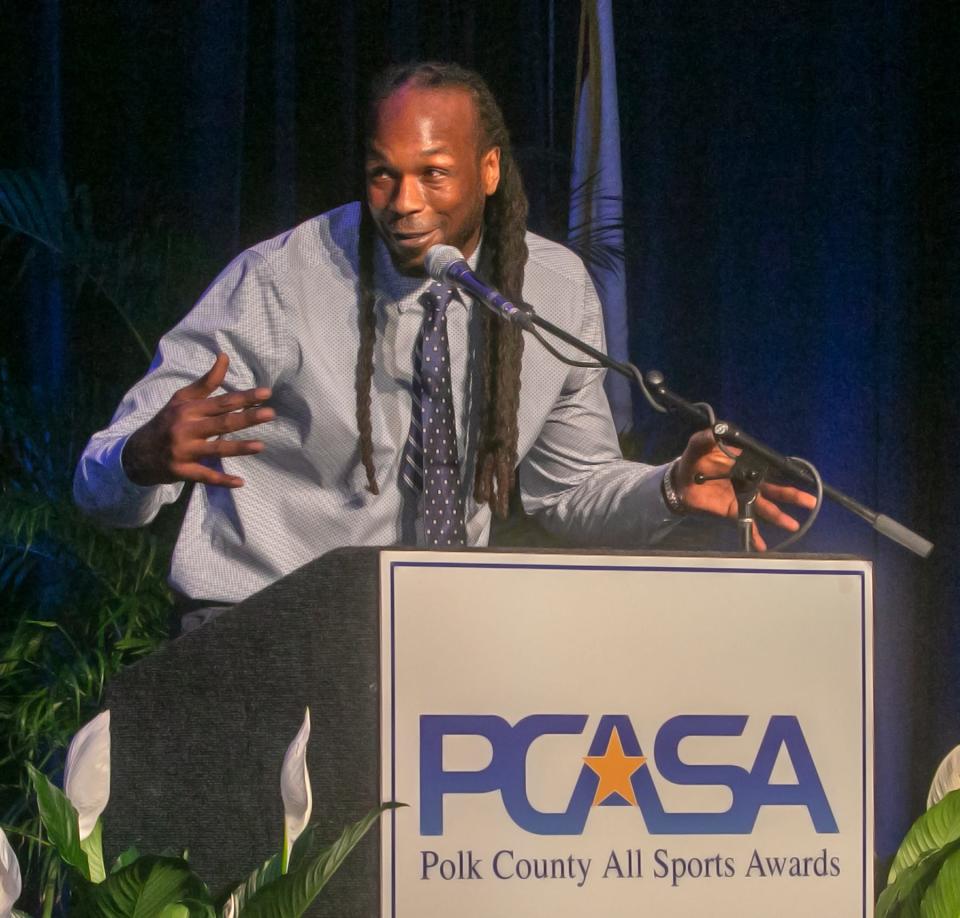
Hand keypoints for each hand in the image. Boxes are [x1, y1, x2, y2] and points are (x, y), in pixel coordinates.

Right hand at [122, 353, 274, 487]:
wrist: (137, 453)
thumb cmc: (167, 422)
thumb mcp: (182, 399)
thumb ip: (207, 382)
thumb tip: (225, 356)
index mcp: (188, 409)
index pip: (221, 402)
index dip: (243, 397)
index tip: (266, 393)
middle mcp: (185, 428)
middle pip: (221, 423)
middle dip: (246, 418)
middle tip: (270, 414)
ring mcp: (183, 451)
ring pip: (215, 449)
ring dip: (238, 448)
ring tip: (261, 446)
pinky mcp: (182, 471)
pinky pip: (205, 476)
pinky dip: (222, 480)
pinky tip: (240, 482)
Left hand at [674, 429, 816, 550]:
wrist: (680, 481)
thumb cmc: (693, 461)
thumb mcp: (697, 447)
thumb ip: (705, 439)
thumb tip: (715, 430)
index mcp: (744, 464)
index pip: (767, 468)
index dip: (783, 473)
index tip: (800, 477)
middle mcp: (748, 481)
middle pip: (774, 489)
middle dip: (792, 496)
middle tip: (811, 502)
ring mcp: (742, 497)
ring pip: (765, 507)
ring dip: (779, 517)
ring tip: (794, 525)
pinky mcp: (733, 510)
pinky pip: (746, 523)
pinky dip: (753, 536)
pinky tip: (762, 546)